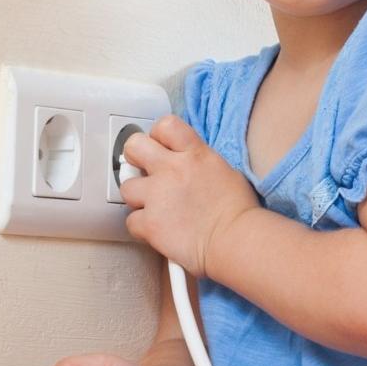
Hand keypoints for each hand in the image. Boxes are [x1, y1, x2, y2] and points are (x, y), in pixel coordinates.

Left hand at [119, 115, 256, 276]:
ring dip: (139, 198)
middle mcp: (172, 169)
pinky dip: (143, 227)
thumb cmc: (239, 212)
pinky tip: (160, 230)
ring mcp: (157, 196)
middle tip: (144, 172)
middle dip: (135, 158)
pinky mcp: (150, 223)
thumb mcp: (225, 172)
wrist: (237, 240)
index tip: (161, 148)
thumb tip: (187, 166)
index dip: (158, 136)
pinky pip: (131, 221)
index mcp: (195, 154)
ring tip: (156, 208)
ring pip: (127, 187)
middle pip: (134, 147)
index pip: (165, 125)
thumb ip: (200, 163)